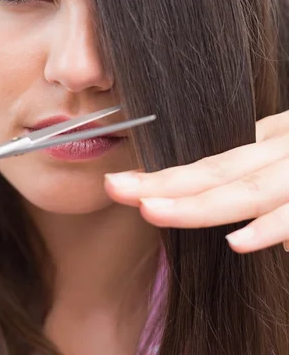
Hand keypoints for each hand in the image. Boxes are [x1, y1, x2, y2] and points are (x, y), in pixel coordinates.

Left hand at [104, 110, 288, 252]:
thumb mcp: (285, 155)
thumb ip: (258, 174)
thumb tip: (227, 212)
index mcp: (268, 142)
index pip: (210, 162)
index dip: (164, 176)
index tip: (122, 185)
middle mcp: (279, 153)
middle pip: (216, 171)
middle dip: (162, 183)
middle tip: (113, 187)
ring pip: (248, 191)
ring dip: (198, 205)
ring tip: (150, 210)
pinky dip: (267, 228)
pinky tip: (235, 243)